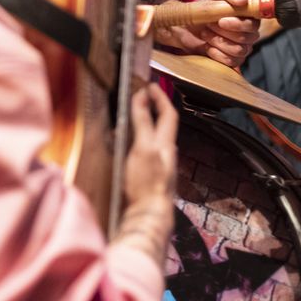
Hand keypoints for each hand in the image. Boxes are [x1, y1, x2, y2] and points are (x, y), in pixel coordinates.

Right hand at [122, 83, 178, 207]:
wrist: (149, 215)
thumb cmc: (146, 182)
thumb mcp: (143, 147)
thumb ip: (142, 122)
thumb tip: (142, 97)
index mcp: (166, 143)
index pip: (168, 114)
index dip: (160, 98)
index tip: (150, 85)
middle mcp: (167, 153)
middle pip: (165, 126)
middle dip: (157, 109)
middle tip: (144, 97)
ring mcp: (161, 166)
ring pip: (158, 138)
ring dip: (149, 124)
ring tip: (135, 116)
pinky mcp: (152, 177)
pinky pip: (150, 151)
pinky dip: (142, 140)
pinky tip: (131, 145)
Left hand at [155, 0, 258, 68]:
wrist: (187, 26)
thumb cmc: (206, 9)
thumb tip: (244, 0)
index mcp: (249, 17)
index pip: (254, 23)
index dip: (238, 24)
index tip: (221, 20)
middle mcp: (249, 33)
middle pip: (247, 38)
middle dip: (224, 32)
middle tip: (208, 25)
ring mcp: (242, 48)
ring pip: (239, 50)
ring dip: (218, 41)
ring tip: (205, 34)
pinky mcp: (233, 60)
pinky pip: (231, 61)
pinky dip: (216, 53)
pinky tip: (207, 46)